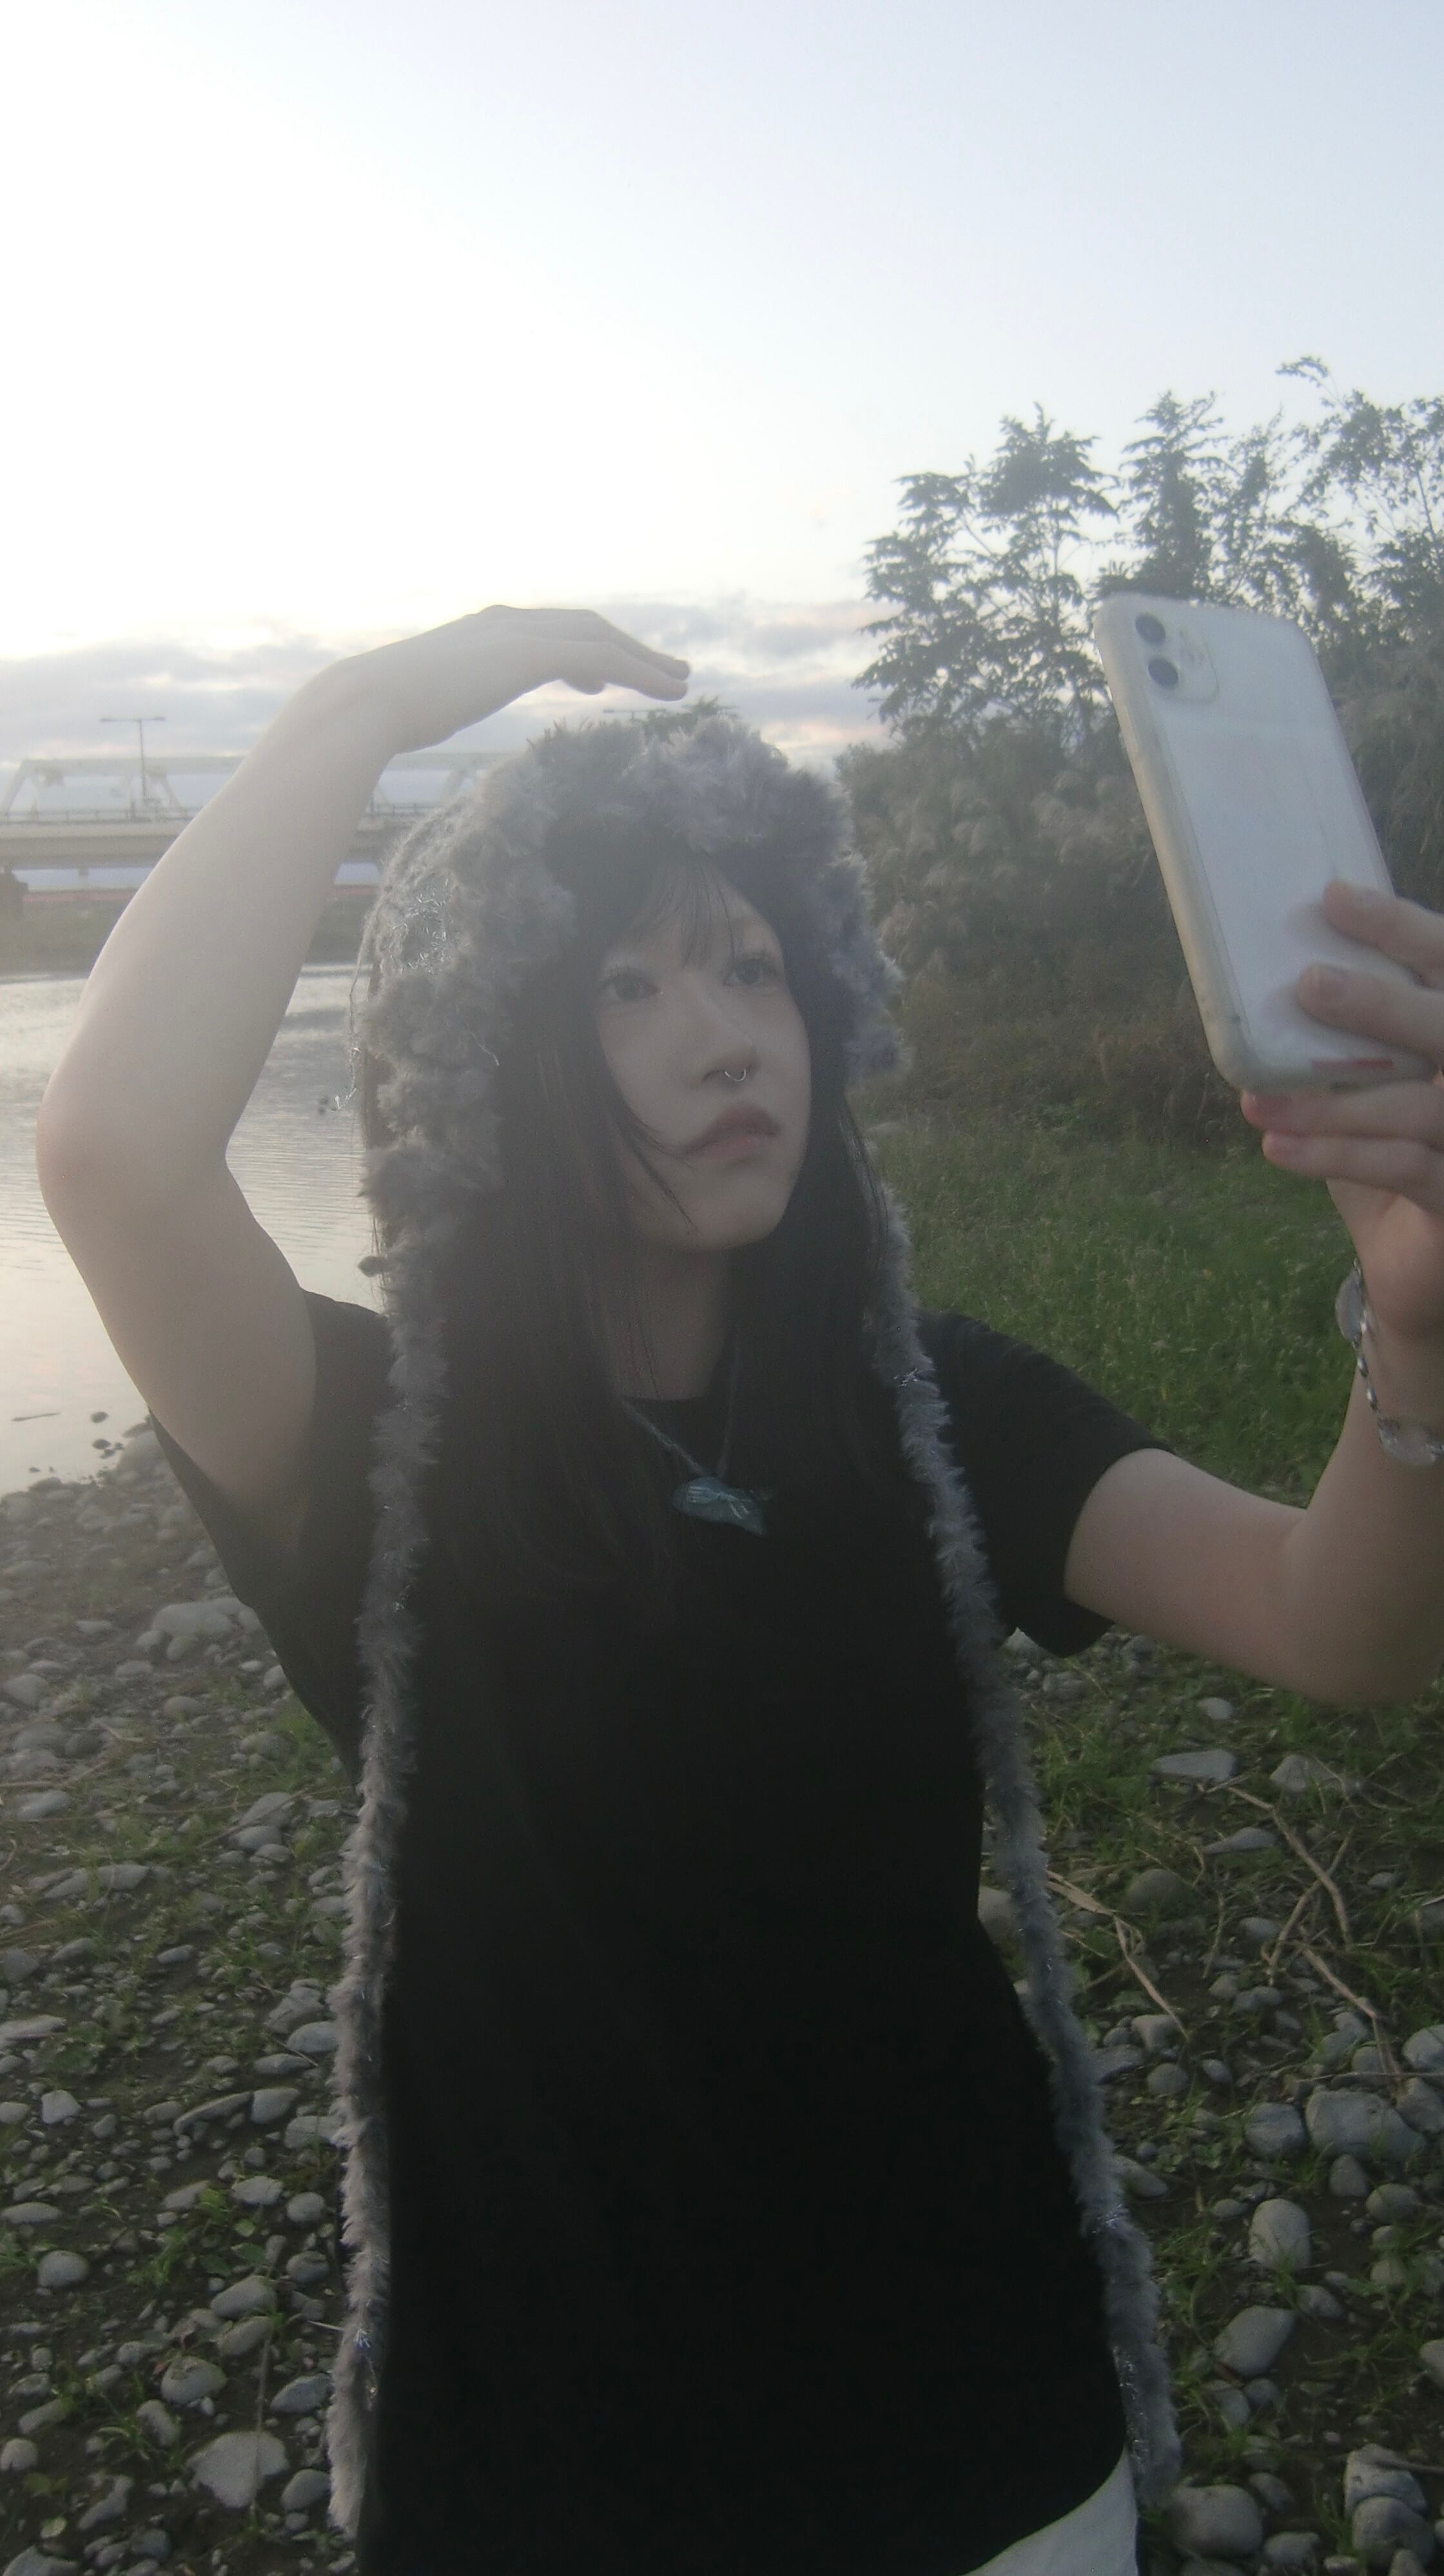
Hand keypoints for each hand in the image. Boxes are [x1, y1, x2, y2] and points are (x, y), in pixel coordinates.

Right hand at [348, 604, 688, 754]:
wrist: (366, 702)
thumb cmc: (381, 713)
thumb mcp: (424, 702)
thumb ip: (441, 700)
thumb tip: (426, 716)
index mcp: (484, 630)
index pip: (550, 631)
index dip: (588, 648)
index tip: (610, 674)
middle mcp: (506, 621)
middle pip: (586, 626)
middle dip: (630, 648)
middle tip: (667, 671)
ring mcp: (518, 633)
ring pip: (602, 639)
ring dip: (645, 660)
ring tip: (679, 683)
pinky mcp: (530, 654)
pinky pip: (601, 659)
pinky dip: (639, 672)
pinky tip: (665, 691)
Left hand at [1239, 879, 1443, 1357]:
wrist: (1414, 1255)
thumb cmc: (1384, 1147)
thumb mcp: (1364, 1081)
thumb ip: (1340, 1035)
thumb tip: (1258, 972)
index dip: (1399, 927)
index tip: (1332, 896)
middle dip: (1380, 1002)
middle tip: (1309, 983)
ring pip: (1416, 1107)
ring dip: (1332, 1101)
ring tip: (1256, 1097)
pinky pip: (1404, 1169)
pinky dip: (1337, 1155)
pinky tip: (1278, 1146)